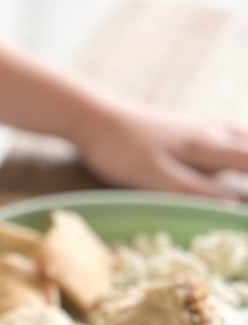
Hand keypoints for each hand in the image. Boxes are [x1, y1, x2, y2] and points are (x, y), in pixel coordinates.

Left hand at [73, 95, 247, 197]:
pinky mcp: (197, 127)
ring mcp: (209, 127)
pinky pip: (240, 135)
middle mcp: (218, 133)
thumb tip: (236, 210)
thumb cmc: (121, 150)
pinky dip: (247, 145)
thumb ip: (199, 194)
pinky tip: (242, 149)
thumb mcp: (157, 179)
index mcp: (213, 147)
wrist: (93, 115)